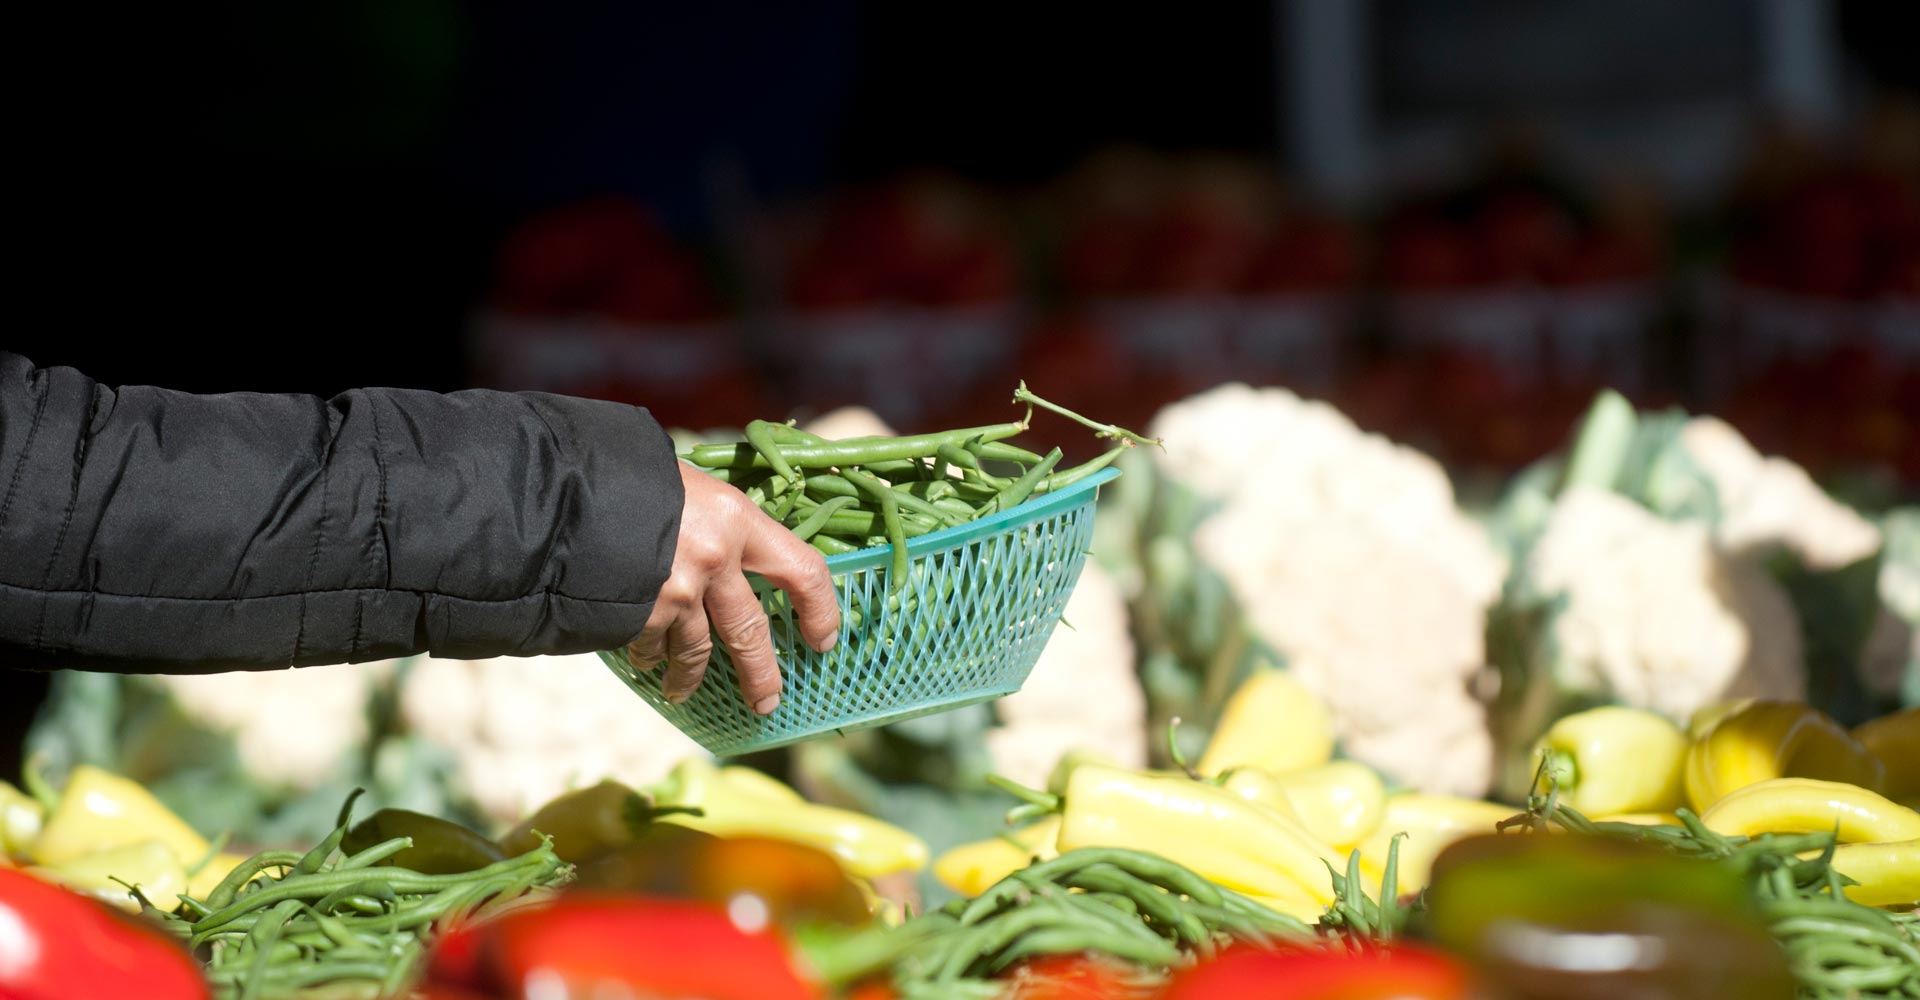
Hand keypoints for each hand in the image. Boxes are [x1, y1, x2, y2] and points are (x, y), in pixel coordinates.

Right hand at [628, 461, 839, 713]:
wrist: (561, 485)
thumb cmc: (630, 476)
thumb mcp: (690, 489)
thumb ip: (718, 527)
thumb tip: (738, 562)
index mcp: (737, 518)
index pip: (802, 571)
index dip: (821, 611)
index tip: (824, 640)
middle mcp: (714, 558)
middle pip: (750, 633)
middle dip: (760, 676)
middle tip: (767, 703)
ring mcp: (675, 591)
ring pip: (694, 651)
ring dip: (688, 677)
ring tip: (683, 690)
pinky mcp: (638, 613)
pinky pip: (650, 646)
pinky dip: (647, 656)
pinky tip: (643, 660)